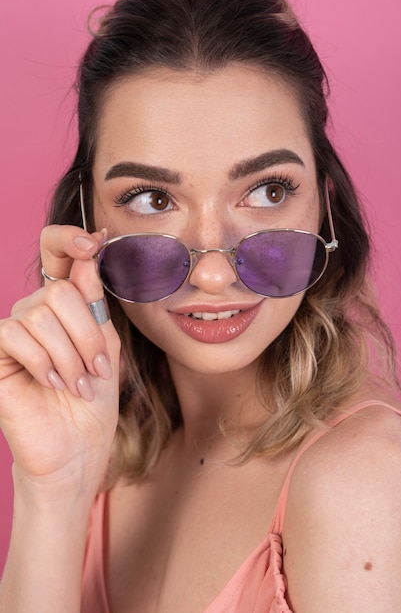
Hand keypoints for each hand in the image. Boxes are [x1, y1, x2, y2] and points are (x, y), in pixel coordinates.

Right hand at [0, 225, 120, 500]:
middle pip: (59, 290)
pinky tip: (53, 382)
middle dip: (87, 333)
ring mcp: (13, 332)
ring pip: (40, 313)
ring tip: (79, 385)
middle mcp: (35, 312)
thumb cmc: (93, 399)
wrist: (76, 446)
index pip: (56, 254)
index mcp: (65, 306)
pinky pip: (14, 333)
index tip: (94, 241)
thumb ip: (94, 304)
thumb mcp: (105, 346)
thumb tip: (88, 257)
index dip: (69, 238)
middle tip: (97, 369)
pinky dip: (42, 359)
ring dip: (69, 354)